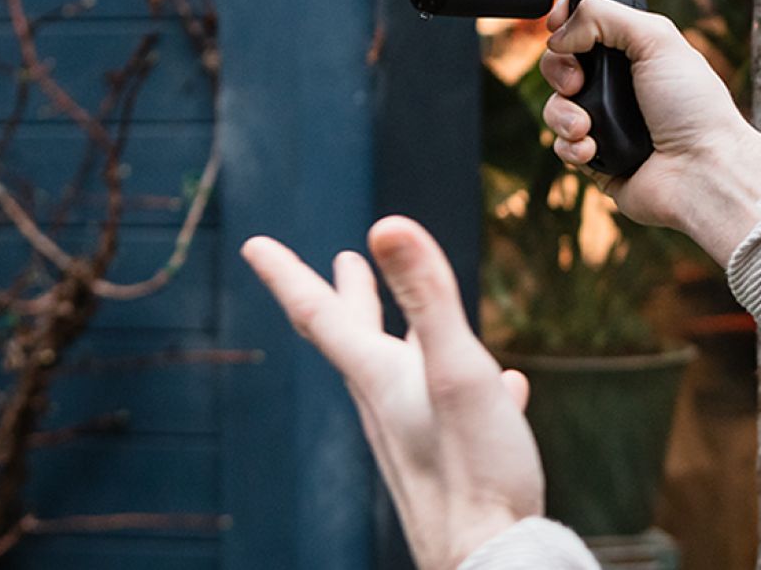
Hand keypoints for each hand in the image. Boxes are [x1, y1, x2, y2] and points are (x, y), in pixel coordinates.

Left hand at [241, 217, 544, 569]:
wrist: (489, 559)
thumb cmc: (474, 469)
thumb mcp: (456, 368)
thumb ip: (427, 297)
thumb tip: (385, 224)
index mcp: (381, 378)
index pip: (322, 314)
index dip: (288, 273)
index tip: (254, 244)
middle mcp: (386, 405)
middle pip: (355, 341)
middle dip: (346, 295)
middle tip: (339, 261)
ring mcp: (415, 436)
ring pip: (399, 374)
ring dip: (397, 334)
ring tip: (407, 318)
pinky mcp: (451, 461)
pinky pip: (451, 409)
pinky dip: (467, 382)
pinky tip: (506, 384)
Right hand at [542, 0, 760, 262]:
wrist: (701, 173)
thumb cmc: (694, 107)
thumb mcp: (657, 38)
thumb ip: (603, 16)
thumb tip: (559, 33)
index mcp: (637, 52)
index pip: (587, 26)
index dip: (565, 22)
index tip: (557, 26)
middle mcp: (621, 85)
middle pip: (561, 63)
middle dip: (559, 69)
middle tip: (578, 81)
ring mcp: (607, 122)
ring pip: (556, 106)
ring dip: (563, 113)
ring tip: (586, 126)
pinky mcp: (597, 158)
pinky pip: (561, 146)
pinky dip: (571, 147)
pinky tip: (594, 151)